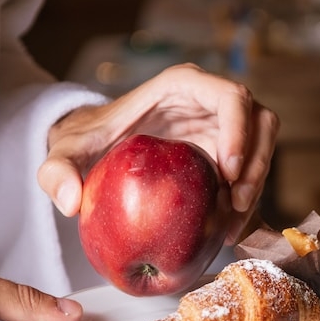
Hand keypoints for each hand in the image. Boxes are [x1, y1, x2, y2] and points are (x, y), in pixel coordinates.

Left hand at [38, 64, 278, 243]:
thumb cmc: (84, 142)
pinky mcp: (223, 156)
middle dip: (256, 163)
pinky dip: (244, 203)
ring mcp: (221, 129)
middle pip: (259, 121)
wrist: (94, 151)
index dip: (239, 129)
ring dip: (256, 185)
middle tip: (235, 204)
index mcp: (180, 87)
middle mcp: (208, 103)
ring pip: (262, 147)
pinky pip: (248, 175)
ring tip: (229, 224)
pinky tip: (224, 233)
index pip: (229, 96)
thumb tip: (69, 202)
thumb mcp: (64, 153)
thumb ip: (57, 172)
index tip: (227, 171)